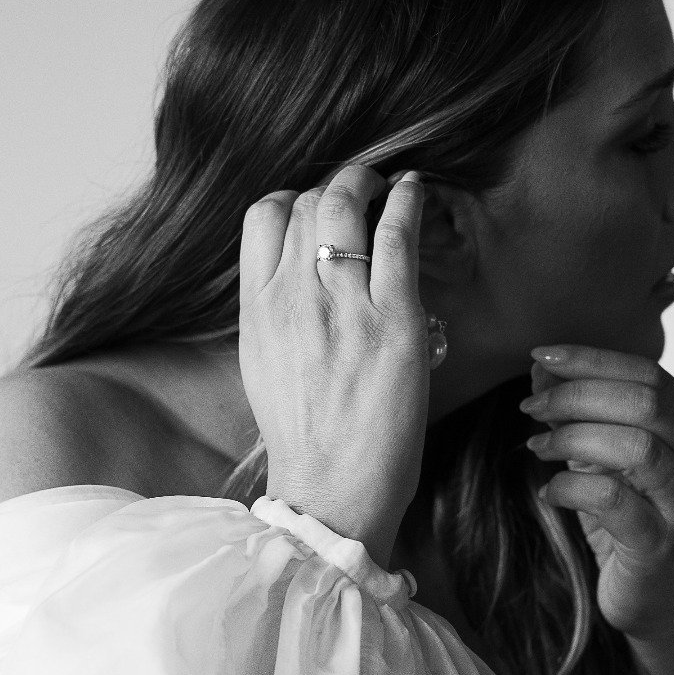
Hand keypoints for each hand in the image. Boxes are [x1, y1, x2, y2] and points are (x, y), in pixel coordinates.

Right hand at [238, 165, 428, 568]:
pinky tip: (416, 190)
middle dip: (335, 186)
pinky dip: (408, 201)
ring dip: (368, 182)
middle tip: (360, 188)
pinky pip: (397, 237)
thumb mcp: (263, 364)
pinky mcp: (394, 321)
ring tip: (385, 184)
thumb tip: (296, 273)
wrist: (330, 492)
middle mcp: (294, 298)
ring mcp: (344, 306)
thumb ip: (274, 312)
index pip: (262, 216)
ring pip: (345, 205)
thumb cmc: (304, 437)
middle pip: (306, 202)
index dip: (291, 198)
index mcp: (258, 309)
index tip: (314, 205)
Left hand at [520, 345, 673, 642]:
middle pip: (647, 403)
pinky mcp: (660, 545)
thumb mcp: (601, 457)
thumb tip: (541, 370)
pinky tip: (549, 491)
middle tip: (530, 407)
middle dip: (579, 396)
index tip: (540, 356)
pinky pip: (615, 502)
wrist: (658, 598)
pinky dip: (572, 487)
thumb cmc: (628, 518)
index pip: (648, 373)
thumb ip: (579, 413)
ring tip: (537, 447)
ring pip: (639, 448)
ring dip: (575, 438)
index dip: (592, 359)